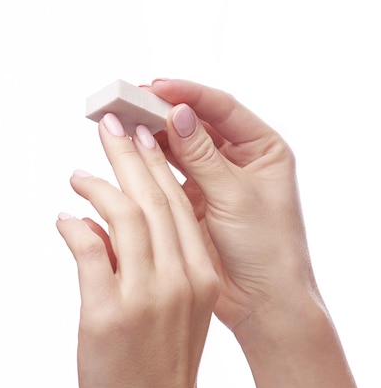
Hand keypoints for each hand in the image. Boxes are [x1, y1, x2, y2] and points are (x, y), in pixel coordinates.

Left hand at [57, 115, 218, 387]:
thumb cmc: (167, 373)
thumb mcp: (181, 315)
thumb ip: (158, 271)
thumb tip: (106, 232)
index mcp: (202, 278)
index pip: (179, 207)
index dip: (157, 168)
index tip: (141, 139)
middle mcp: (181, 280)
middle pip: (154, 202)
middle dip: (130, 158)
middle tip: (111, 126)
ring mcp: (146, 296)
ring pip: (125, 219)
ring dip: (99, 187)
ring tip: (78, 172)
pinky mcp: (108, 314)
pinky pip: (89, 252)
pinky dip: (75, 228)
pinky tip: (65, 217)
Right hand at [147, 80, 317, 333]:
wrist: (264, 300)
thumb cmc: (268, 247)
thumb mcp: (236, 195)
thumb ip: (204, 156)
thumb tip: (176, 114)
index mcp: (263, 149)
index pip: (221, 109)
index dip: (187, 95)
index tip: (153, 87)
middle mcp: (239, 161)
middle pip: (196, 126)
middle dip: (162, 113)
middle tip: (126, 102)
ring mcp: (215, 183)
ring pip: (179, 151)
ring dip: (152, 138)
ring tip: (120, 124)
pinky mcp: (196, 205)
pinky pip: (169, 179)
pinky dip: (150, 167)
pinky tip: (128, 155)